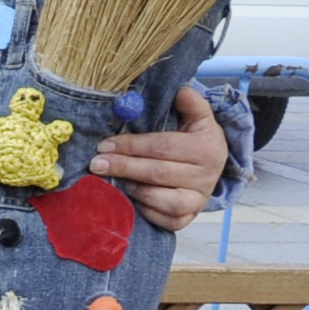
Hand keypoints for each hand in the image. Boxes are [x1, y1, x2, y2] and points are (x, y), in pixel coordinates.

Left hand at [91, 83, 224, 232]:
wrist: (212, 167)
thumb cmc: (195, 139)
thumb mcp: (198, 117)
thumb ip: (190, 103)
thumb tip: (180, 89)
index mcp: (207, 148)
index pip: (163, 147)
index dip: (132, 146)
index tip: (104, 145)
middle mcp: (207, 176)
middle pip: (158, 173)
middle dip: (123, 167)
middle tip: (96, 163)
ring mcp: (198, 200)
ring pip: (162, 200)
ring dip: (134, 189)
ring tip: (115, 180)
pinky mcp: (188, 218)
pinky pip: (164, 220)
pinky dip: (144, 210)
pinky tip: (129, 198)